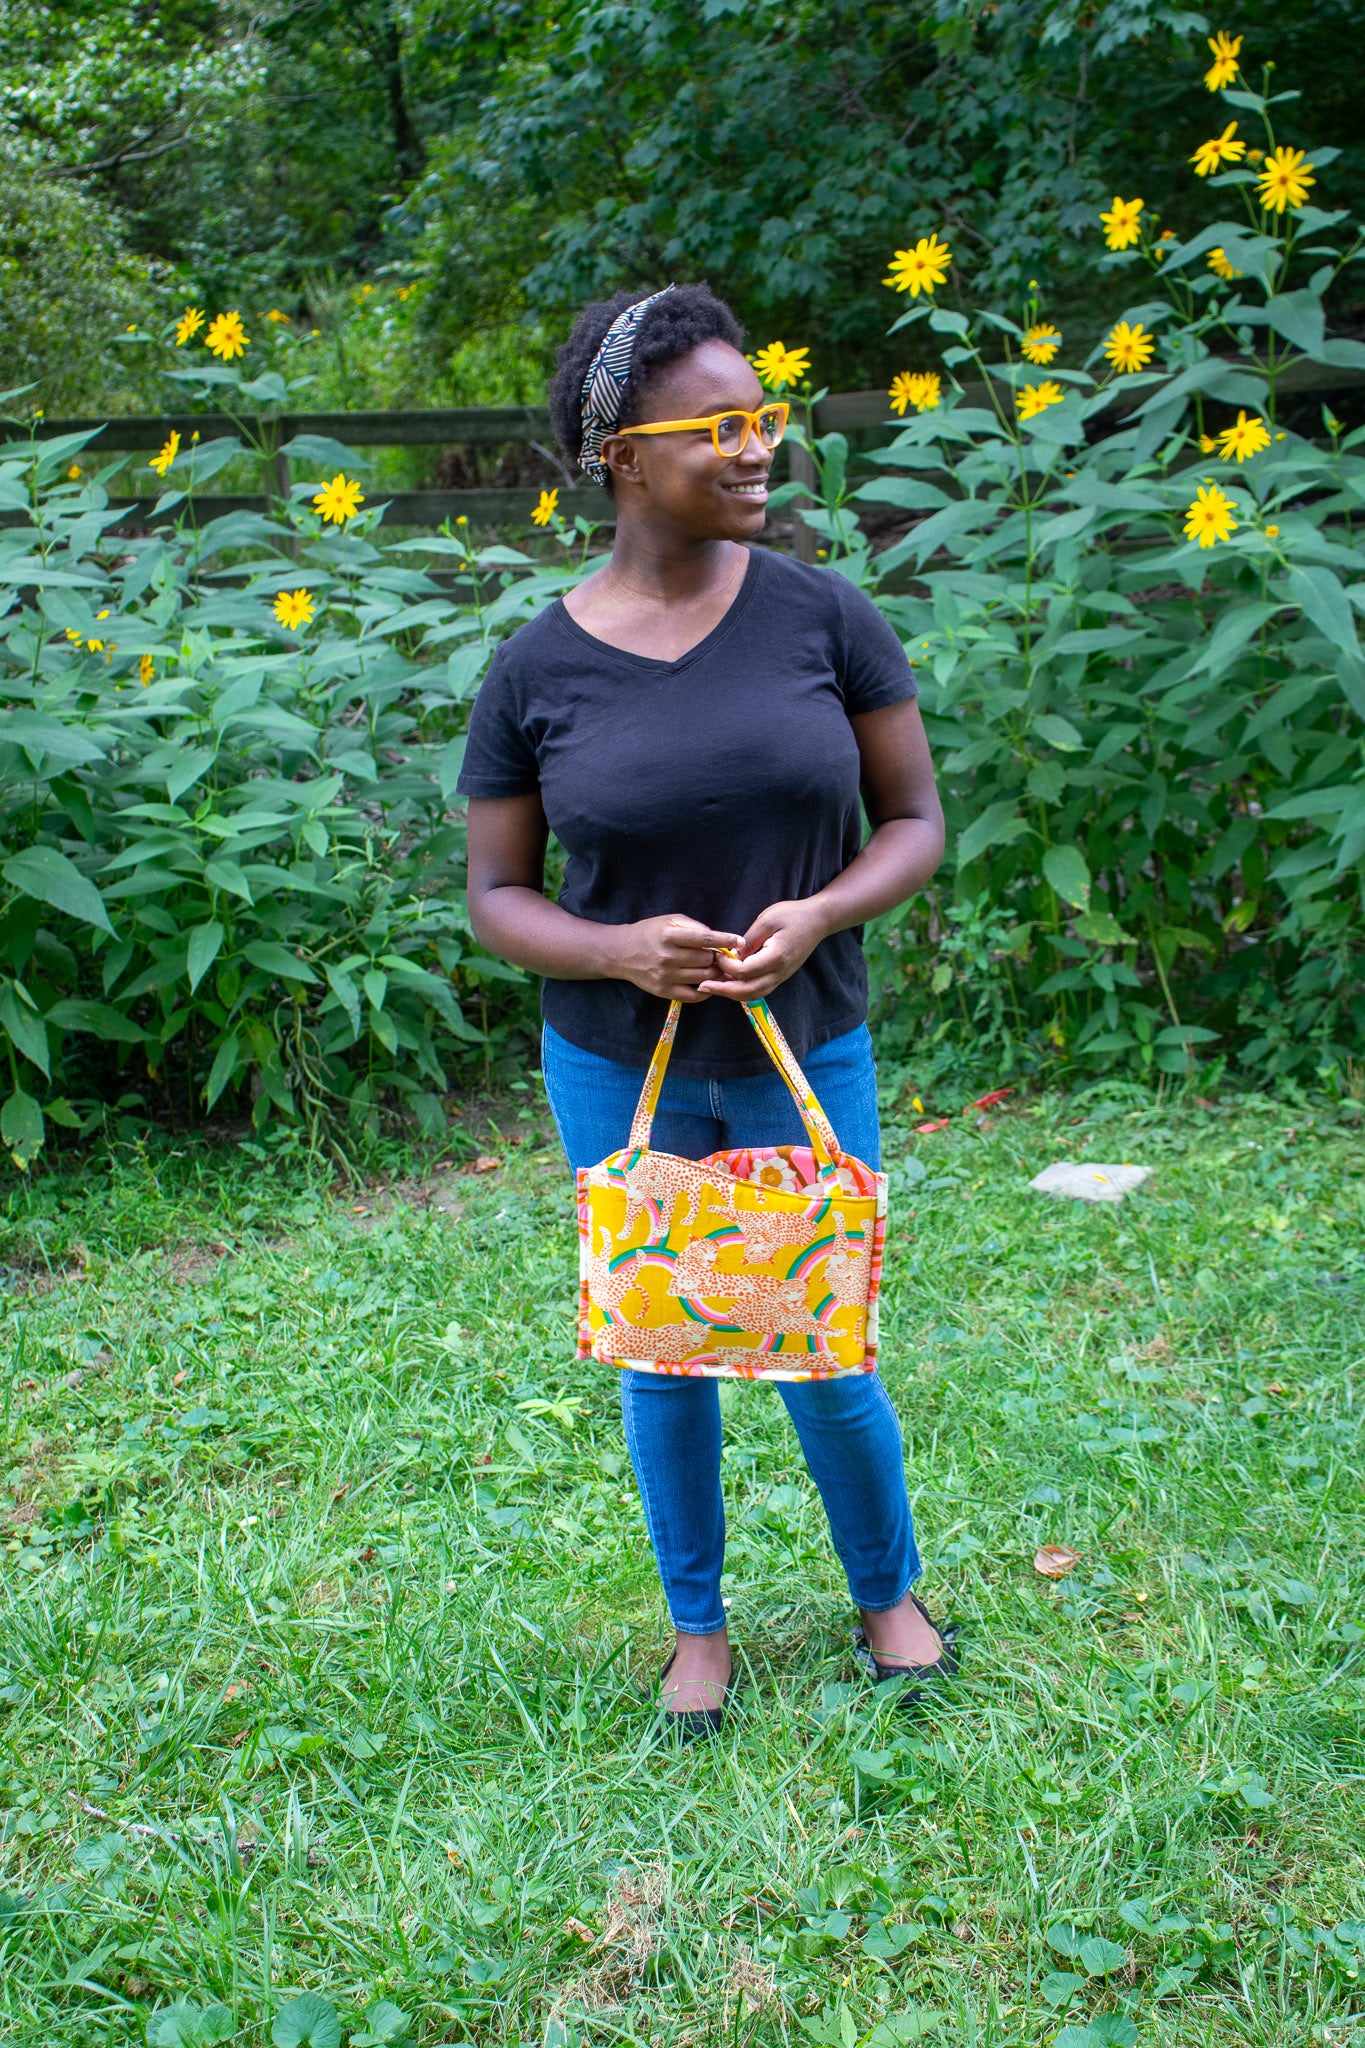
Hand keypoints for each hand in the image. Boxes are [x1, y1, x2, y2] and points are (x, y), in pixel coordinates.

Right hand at [609, 914, 743, 1002]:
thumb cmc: (650, 933)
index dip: (726, 940)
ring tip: (717, 967)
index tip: (740, 941)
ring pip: (704, 977)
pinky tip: (709, 982)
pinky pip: (694, 995)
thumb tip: (718, 938)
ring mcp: (666, 976)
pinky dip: (706, 990)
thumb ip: (694, 927)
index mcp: (670, 935)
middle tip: (722, 955)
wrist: (621, 953)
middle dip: (718, 957)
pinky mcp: (664, 991)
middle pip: (707, 960)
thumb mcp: (669, 920)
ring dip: (715, 972)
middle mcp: (668, 957)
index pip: (705, 939)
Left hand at [697, 899, 829, 1001]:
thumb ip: (748, 940)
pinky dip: (742, 990)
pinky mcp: (780, 976)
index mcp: (776, 957)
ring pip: (754, 994)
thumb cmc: (793, 915)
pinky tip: (729, 983)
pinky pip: (760, 989)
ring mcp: (781, 976)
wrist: (819, 920)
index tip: (717, 953)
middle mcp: (780, 972)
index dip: (727, 965)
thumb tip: (731, 956)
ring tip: (713, 987)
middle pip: (748, 991)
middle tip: (702, 986)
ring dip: (732, 993)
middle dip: (723, 990)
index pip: (745, 971)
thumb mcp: (767, 920)